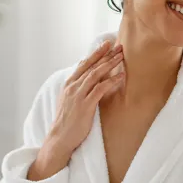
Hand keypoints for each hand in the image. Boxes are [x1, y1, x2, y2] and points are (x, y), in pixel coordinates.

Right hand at [46, 39, 124, 156]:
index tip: (106, 44)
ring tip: (121, 56)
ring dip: (110, 63)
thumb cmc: (67, 121)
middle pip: (91, 66)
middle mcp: (72, 87)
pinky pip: (100, 89)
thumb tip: (84, 76)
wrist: (60, 137)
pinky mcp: (85, 105)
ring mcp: (78, 95)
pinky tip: (121, 76)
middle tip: (118, 45)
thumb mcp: (68, 100)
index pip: (84, 64)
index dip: (96, 53)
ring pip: (96, 74)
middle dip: (105, 54)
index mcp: (68, 84)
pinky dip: (111, 80)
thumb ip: (76, 87)